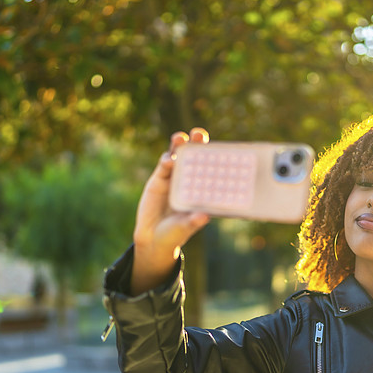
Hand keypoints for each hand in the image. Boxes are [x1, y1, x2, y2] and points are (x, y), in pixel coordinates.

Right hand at [131, 128, 210, 294]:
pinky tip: (169, 161)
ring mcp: (174, 177)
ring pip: (178, 156)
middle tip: (199, 134)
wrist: (152, 239)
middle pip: (195, 156)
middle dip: (197, 143)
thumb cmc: (175, 234)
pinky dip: (166, 161)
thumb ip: (193, 222)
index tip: (220, 148)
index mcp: (202, 189)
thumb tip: (203, 216)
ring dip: (179, 145)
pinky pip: (164, 166)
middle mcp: (190, 180)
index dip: (215, 157)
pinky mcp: (159, 179)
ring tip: (180, 138)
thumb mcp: (185, 228)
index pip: (211, 169)